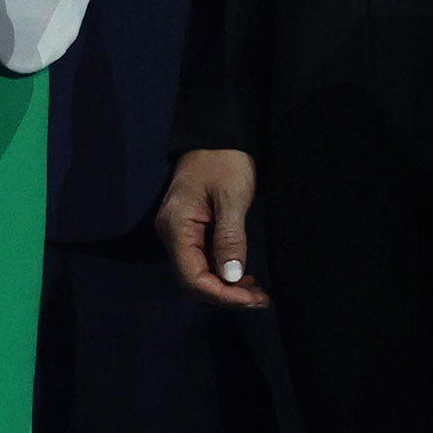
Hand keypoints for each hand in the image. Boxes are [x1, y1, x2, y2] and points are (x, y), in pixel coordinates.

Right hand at [158, 147, 267, 307]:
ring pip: (198, 273)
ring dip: (226, 287)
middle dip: (226, 295)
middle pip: (193, 280)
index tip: (254, 300)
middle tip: (261, 299)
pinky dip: (223, 272)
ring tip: (257, 291)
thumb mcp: (232, 197)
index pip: (193, 278)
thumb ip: (230, 238)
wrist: (217, 133)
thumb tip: (231, 278)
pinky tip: (243, 275)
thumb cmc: (225, 160)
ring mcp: (179, 232)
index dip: (223, 295)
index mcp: (177, 227)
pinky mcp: (190, 228)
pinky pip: (202, 260)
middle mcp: (171, 234)